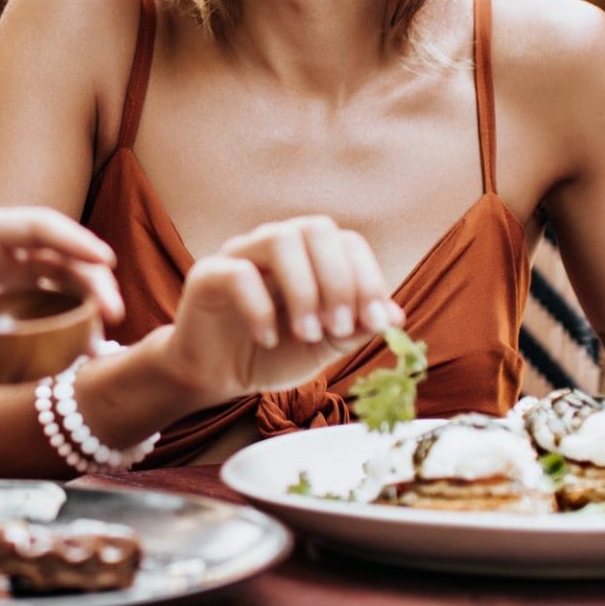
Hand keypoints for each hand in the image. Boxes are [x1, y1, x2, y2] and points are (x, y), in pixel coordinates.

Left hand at [0, 206, 121, 369]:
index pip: (38, 227)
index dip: (74, 239)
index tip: (104, 260)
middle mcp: (11, 253)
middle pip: (64, 257)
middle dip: (94, 279)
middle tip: (114, 311)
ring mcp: (19, 281)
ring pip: (69, 286)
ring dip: (92, 308)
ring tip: (102, 343)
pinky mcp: (21, 309)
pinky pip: (58, 315)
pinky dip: (76, 332)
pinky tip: (88, 356)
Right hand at [157, 215, 400, 404]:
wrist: (219, 376)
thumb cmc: (274, 354)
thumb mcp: (323, 346)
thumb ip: (355, 329)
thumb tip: (396, 317)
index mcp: (309, 255)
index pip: (347, 242)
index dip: (368, 279)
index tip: (375, 323)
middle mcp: (275, 244)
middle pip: (316, 229)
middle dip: (338, 279)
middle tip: (338, 328)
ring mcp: (239, 254)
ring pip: (279, 240)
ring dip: (303, 289)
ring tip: (307, 334)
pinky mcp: (207, 275)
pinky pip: (238, 273)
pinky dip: (261, 308)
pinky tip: (268, 339)